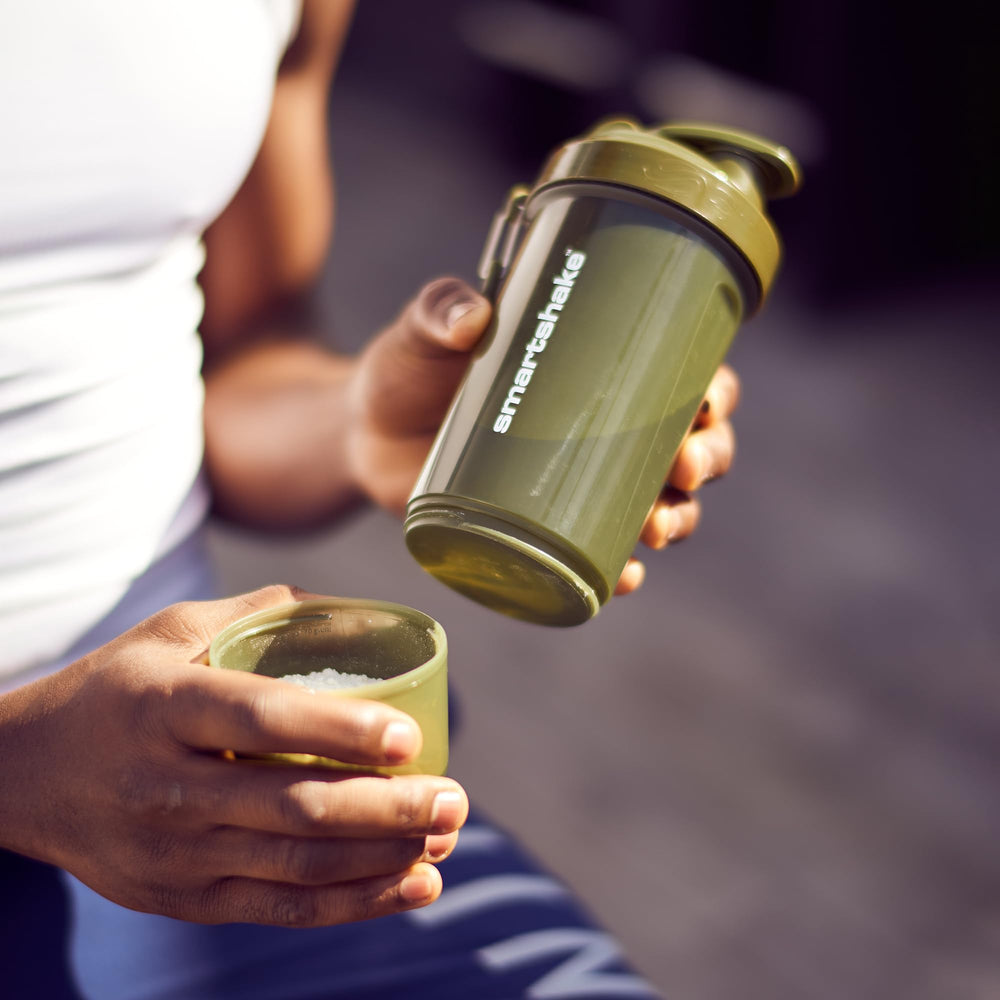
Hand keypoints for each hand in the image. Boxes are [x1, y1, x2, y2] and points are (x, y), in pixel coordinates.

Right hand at [0, 586, 468, 926]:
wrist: (27, 775)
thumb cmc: (115, 690)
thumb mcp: (170, 632)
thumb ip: (258, 613)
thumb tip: (352, 609)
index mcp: (164, 707)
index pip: (260, 720)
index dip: (338, 729)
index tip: (407, 736)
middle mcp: (165, 786)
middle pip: (292, 805)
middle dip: (386, 809)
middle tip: (454, 797)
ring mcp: (174, 854)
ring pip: (296, 863)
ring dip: (383, 857)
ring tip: (448, 837)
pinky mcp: (184, 898)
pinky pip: (280, 907)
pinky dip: (354, 901)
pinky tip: (413, 885)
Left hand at [345, 277, 739, 593]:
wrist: (361, 435)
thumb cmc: (406, 371)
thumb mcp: (423, 332)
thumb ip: (440, 310)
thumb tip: (472, 318)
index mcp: (594, 372)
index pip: (677, 377)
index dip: (714, 391)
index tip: (710, 401)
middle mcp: (599, 432)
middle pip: (686, 446)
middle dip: (705, 460)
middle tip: (684, 466)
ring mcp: (573, 487)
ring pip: (656, 506)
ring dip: (677, 520)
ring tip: (659, 526)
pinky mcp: (541, 532)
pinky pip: (597, 557)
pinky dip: (619, 571)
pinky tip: (624, 576)